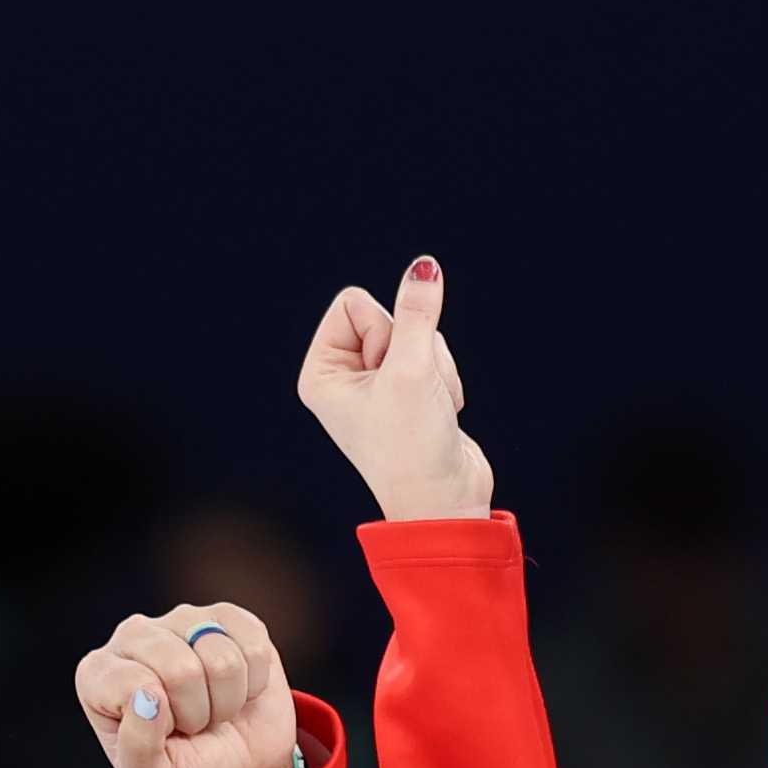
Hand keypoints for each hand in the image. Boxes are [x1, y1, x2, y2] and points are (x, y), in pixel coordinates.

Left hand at [75, 600, 301, 767]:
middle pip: (180, 669)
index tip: (164, 733)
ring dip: (228, 698)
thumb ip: (136, 751)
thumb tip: (147, 698)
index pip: (133, 685)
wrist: (242, 766)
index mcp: (99, 674)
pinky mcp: (226, 617)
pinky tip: (238, 688)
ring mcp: (181, 620)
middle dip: (199, 711)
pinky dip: (255, 681)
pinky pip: (254, 646)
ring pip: (221, 657)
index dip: (162, 721)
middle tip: (193, 723)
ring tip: (215, 707)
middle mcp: (133, 636)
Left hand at [298, 258, 490, 523]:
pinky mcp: (410, 394)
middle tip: (412, 396)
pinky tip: (440, 414)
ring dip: (434, 368)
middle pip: (389, 317)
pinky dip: (445, 382)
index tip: (388, 376)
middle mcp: (344, 377)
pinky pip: (433, 356)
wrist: (446, 502)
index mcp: (321, 372)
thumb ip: (418, 312)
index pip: (354, 303)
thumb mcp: (413, 370)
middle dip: (414, 352)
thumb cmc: (414, 446)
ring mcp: (378, 386)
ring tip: (429, 408)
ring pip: (418, 335)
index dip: (384, 332)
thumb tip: (425, 266)